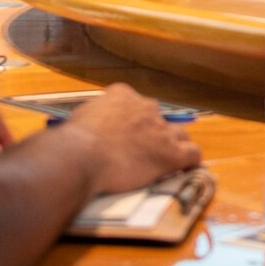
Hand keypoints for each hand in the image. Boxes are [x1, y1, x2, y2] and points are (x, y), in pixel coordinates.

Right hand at [64, 84, 201, 193]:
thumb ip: (92, 118)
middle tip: (138, 152)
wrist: (81, 156)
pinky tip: (182, 170)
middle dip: (152, 132)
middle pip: (158, 117)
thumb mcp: (80, 118)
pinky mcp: (171, 153)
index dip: (131, 121)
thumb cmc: (72, 140)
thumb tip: (89, 128)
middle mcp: (146, 107)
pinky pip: (193, 154)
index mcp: (122, 95)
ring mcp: (161, 130)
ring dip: (174, 146)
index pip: (135, 103)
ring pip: (180, 134)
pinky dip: (189, 162)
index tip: (123, 135)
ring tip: (163, 163)